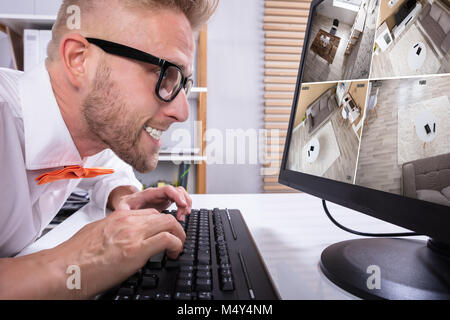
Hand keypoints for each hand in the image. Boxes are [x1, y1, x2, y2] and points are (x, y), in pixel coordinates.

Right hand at [54, 208, 184, 297]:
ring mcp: (133, 234)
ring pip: (169, 223)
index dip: (161, 223)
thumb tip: (122, 238)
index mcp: (118, 217)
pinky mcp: (136, 250)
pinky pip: (167, 239)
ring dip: (179, 236)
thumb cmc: (73, 256)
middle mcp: (127, 221)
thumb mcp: (96, 233)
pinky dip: (176, 245)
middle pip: (163, 215)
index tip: (165, 232)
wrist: (64, 269)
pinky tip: (173, 253)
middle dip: (175, 228)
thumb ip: (113, 231)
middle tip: (176, 241)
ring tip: (177, 248)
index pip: (150, 212)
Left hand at [113, 185, 191, 220]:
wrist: (126, 204)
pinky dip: (185, 206)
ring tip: (183, 216)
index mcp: (150, 193)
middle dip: (183, 202)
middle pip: (177, 190)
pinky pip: (180, 200)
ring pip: (181, 194)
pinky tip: (182, 215)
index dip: (176, 196)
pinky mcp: (166, 202)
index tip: (181, 204)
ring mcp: (164, 197)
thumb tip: (128, 216)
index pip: (167, 189)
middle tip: (181, 215)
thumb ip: (124, 211)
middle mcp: (159, 193)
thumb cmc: (126, 206)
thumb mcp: (122, 208)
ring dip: (186, 204)